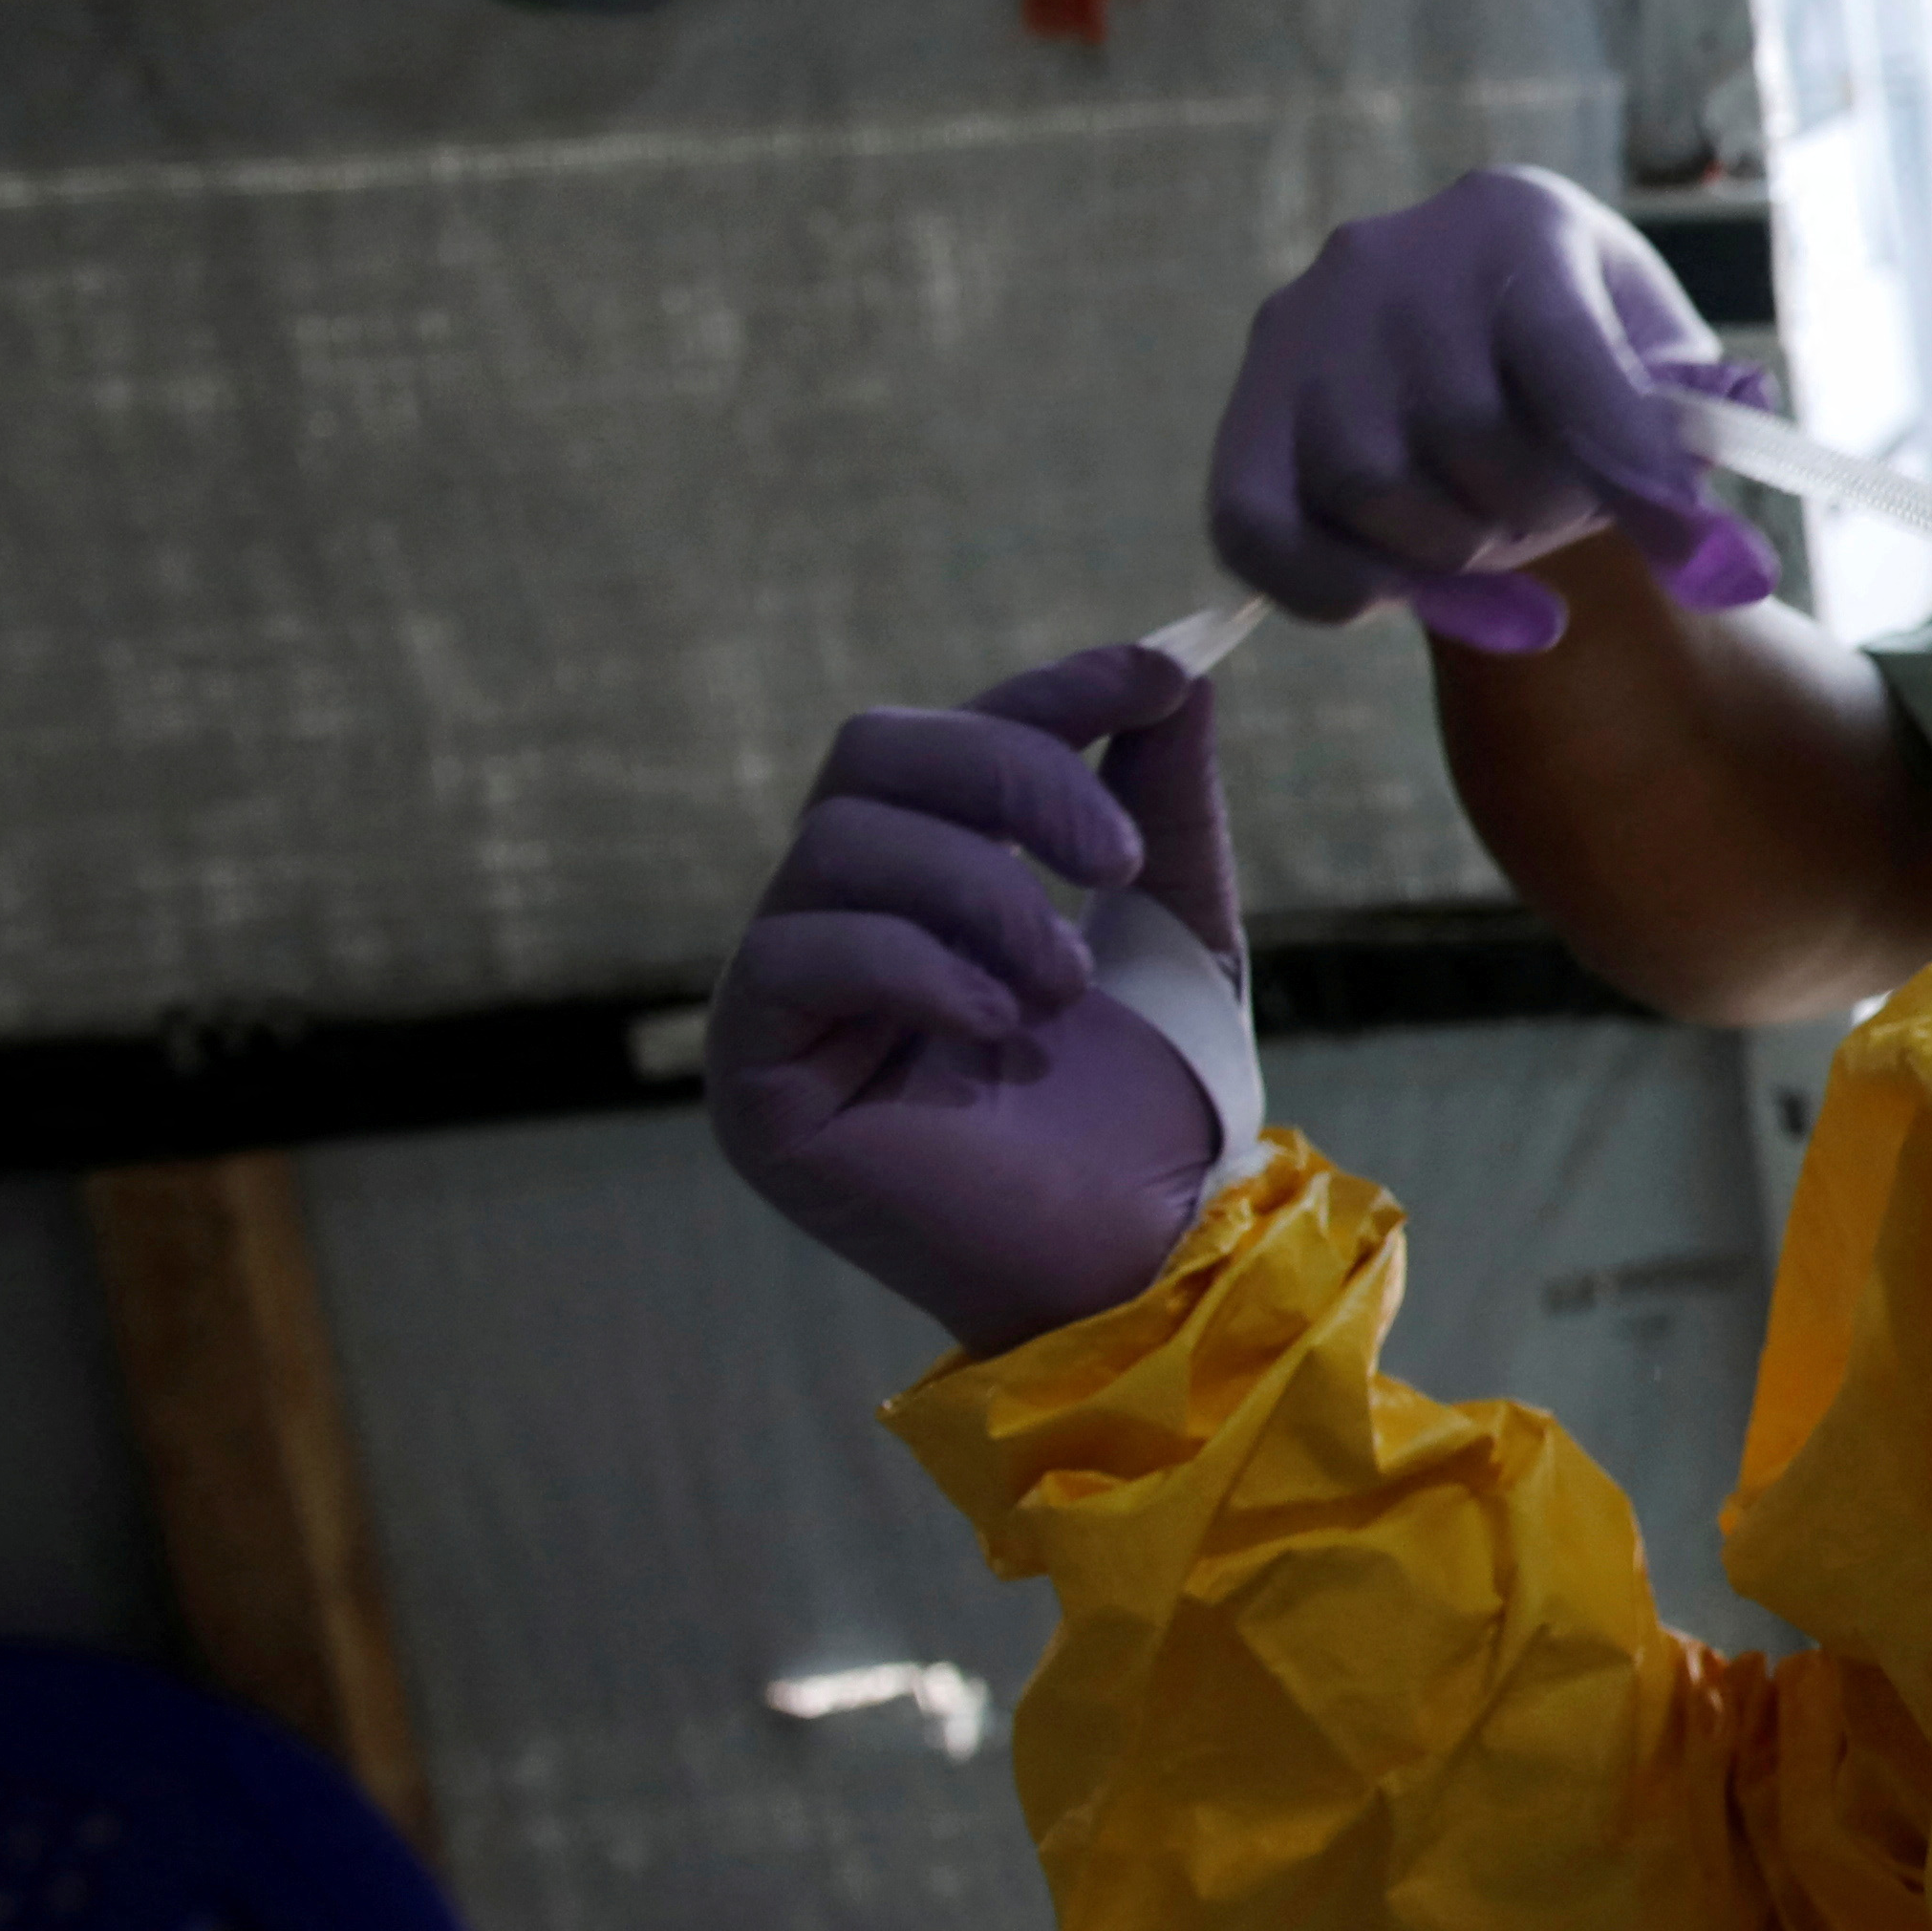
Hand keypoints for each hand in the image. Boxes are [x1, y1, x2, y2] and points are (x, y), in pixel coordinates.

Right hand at [708, 647, 1248, 1358]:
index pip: (951, 734)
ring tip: (1063, 985)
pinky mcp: (752, 1078)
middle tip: (1114, 857)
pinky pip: (795, 954)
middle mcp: (834, 916)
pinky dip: (917, 968)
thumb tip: (1174, 672)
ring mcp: (781, 995)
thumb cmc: (1154, 1110)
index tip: (1156, 679)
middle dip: (1013, 779)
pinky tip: (1003, 1028)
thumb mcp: (1178, 929)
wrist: (1139, 1258)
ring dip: (982, 896)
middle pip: (875, 754)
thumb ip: (1164, 805)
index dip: (1045, 690)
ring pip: (841, 843)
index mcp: (925, 875)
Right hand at [1207, 167, 1779, 652]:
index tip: (1704, 562)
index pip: (1570, 360)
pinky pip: (1261, 531)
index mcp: (1512, 218)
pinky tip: (1403, 597)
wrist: (1475, 341)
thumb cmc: (1590, 355)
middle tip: (1570, 522)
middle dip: (1543, 511)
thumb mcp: (1662, 360)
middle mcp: (1385, 256)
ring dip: (1456, 552)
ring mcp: (1298, 330)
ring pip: (1369, 485)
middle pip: (1465, 432)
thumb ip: (1696, 433)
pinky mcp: (1243, 415)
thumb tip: (1721, 552)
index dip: (1636, 472)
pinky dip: (1336, 587)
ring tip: (1501, 542)